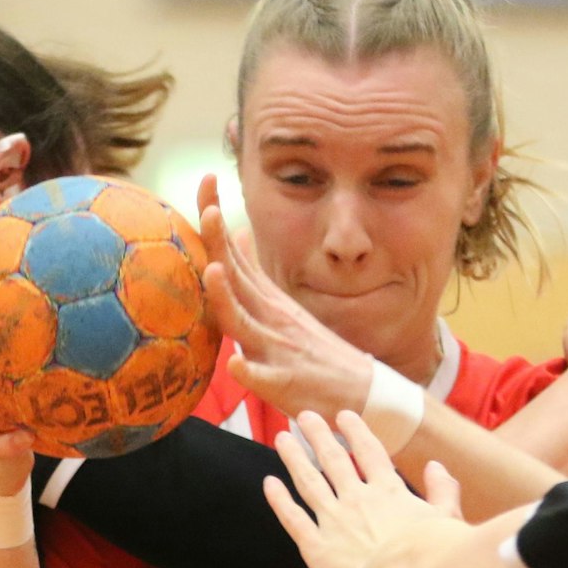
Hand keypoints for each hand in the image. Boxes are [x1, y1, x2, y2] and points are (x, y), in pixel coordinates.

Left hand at [196, 180, 374, 418]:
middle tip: (206, 210)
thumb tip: (238, 234)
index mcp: (264, 298)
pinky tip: (235, 364)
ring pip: (244, 322)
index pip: (232, 252)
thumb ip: (254, 274)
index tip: (206, 177)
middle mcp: (268, 316)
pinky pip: (264, 378)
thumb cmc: (314, 350)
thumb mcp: (282, 305)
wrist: (362, 390)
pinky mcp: (285, 383)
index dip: (215, 219)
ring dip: (227, 297)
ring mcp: (276, 348)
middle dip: (218, 244)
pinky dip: (249, 370)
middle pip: (235, 277)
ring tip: (213, 272)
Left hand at [262, 410, 465, 567]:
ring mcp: (334, 522)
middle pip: (333, 460)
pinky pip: (293, 518)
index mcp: (389, 492)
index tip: (343, 416)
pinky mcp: (316, 547)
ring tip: (282, 438)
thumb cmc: (432, 558)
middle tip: (304, 417)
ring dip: (294, 458)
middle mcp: (357, 500)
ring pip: (308, 481)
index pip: (369, 452)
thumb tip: (437, 466)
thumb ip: (442, 490)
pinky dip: (279, 500)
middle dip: (317, 436)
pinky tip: (269, 483)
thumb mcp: (448, 518)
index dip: (355, 432)